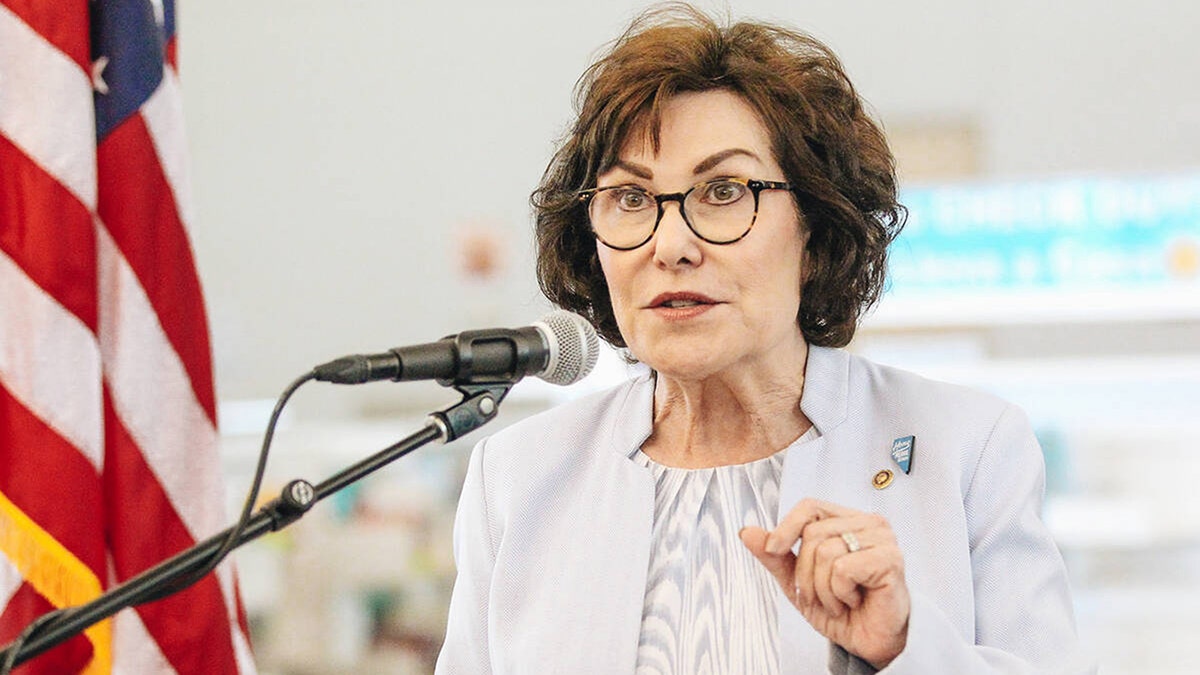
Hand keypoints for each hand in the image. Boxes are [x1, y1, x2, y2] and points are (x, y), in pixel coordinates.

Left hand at [740, 498, 909, 668]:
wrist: (869, 642)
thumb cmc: (843, 609)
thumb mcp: (797, 581)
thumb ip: (775, 556)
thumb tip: (748, 532)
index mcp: (846, 520)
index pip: (809, 506)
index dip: (786, 527)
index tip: (773, 549)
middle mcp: (867, 523)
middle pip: (813, 533)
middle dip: (805, 573)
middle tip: (819, 595)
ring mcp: (882, 539)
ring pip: (826, 551)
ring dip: (822, 588)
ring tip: (838, 600)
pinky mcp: (890, 559)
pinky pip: (843, 569)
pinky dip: (839, 593)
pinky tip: (853, 601)